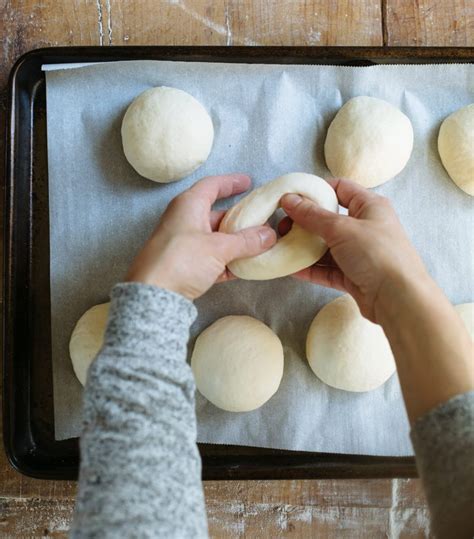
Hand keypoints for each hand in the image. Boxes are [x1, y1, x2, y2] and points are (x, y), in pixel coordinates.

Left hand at [126, 174, 275, 299]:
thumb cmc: (182, 260)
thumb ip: (246, 241)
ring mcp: (183, 244)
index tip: (248, 182)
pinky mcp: (184, 266)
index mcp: (189, 205)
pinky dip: (228, 261)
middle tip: (262, 222)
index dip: (231, 182)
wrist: (154, 295)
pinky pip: (211, 258)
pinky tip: (245, 267)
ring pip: (216, 238)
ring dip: (236, 243)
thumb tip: (269, 234)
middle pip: (217, 214)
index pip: (212, 186)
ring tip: (260, 246)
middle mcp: (184, 220)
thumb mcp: (219, 248)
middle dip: (240, 220)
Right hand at [280, 178, 428, 321]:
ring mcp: (359, 253)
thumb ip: (312, 215)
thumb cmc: (377, 254)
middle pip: (329, 219)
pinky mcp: (353, 276)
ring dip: (304, 247)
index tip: (292, 196)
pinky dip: (310, 268)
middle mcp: (366, 227)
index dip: (316, 190)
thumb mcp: (341, 228)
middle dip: (305, 223)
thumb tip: (289, 199)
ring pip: (326, 246)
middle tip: (283, 226)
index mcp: (370, 206)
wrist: (398, 299)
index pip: (341, 188)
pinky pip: (327, 268)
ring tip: (281, 246)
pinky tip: (291, 268)